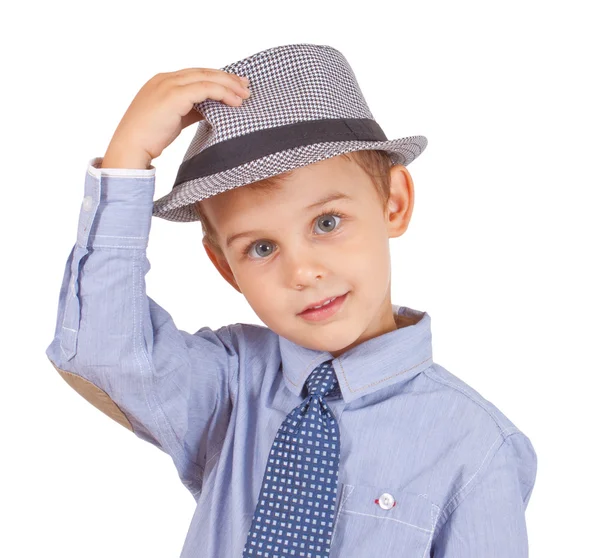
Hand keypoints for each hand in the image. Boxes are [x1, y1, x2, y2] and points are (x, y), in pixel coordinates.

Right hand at [102, 68, 250, 168]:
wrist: (130, 148)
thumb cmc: (149, 139)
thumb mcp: (173, 120)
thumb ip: (190, 111)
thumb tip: (211, 111)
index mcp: (162, 82)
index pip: (195, 74)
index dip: (216, 78)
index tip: (235, 85)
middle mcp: (164, 78)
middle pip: (203, 72)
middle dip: (227, 78)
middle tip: (246, 85)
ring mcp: (168, 84)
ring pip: (206, 78)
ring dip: (229, 85)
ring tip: (246, 94)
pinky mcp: (174, 95)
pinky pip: (205, 88)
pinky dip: (222, 93)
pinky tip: (235, 102)